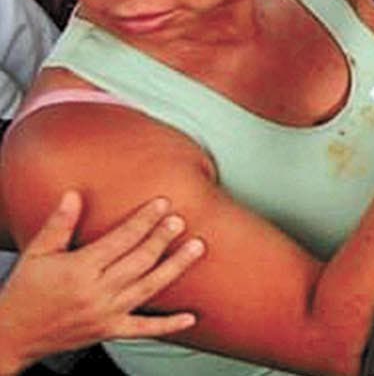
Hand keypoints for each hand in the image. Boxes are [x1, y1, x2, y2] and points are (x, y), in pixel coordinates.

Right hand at [0, 193, 202, 371]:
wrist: (11, 335)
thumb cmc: (23, 293)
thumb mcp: (35, 254)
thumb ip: (58, 225)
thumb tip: (74, 195)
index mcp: (78, 270)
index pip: (120, 240)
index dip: (143, 220)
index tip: (163, 204)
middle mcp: (95, 293)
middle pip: (138, 261)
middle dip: (162, 239)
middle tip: (181, 220)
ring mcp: (104, 314)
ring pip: (148, 288)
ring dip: (175, 268)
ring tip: (197, 248)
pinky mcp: (108, 331)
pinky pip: (142, 330)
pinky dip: (167, 325)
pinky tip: (189, 318)